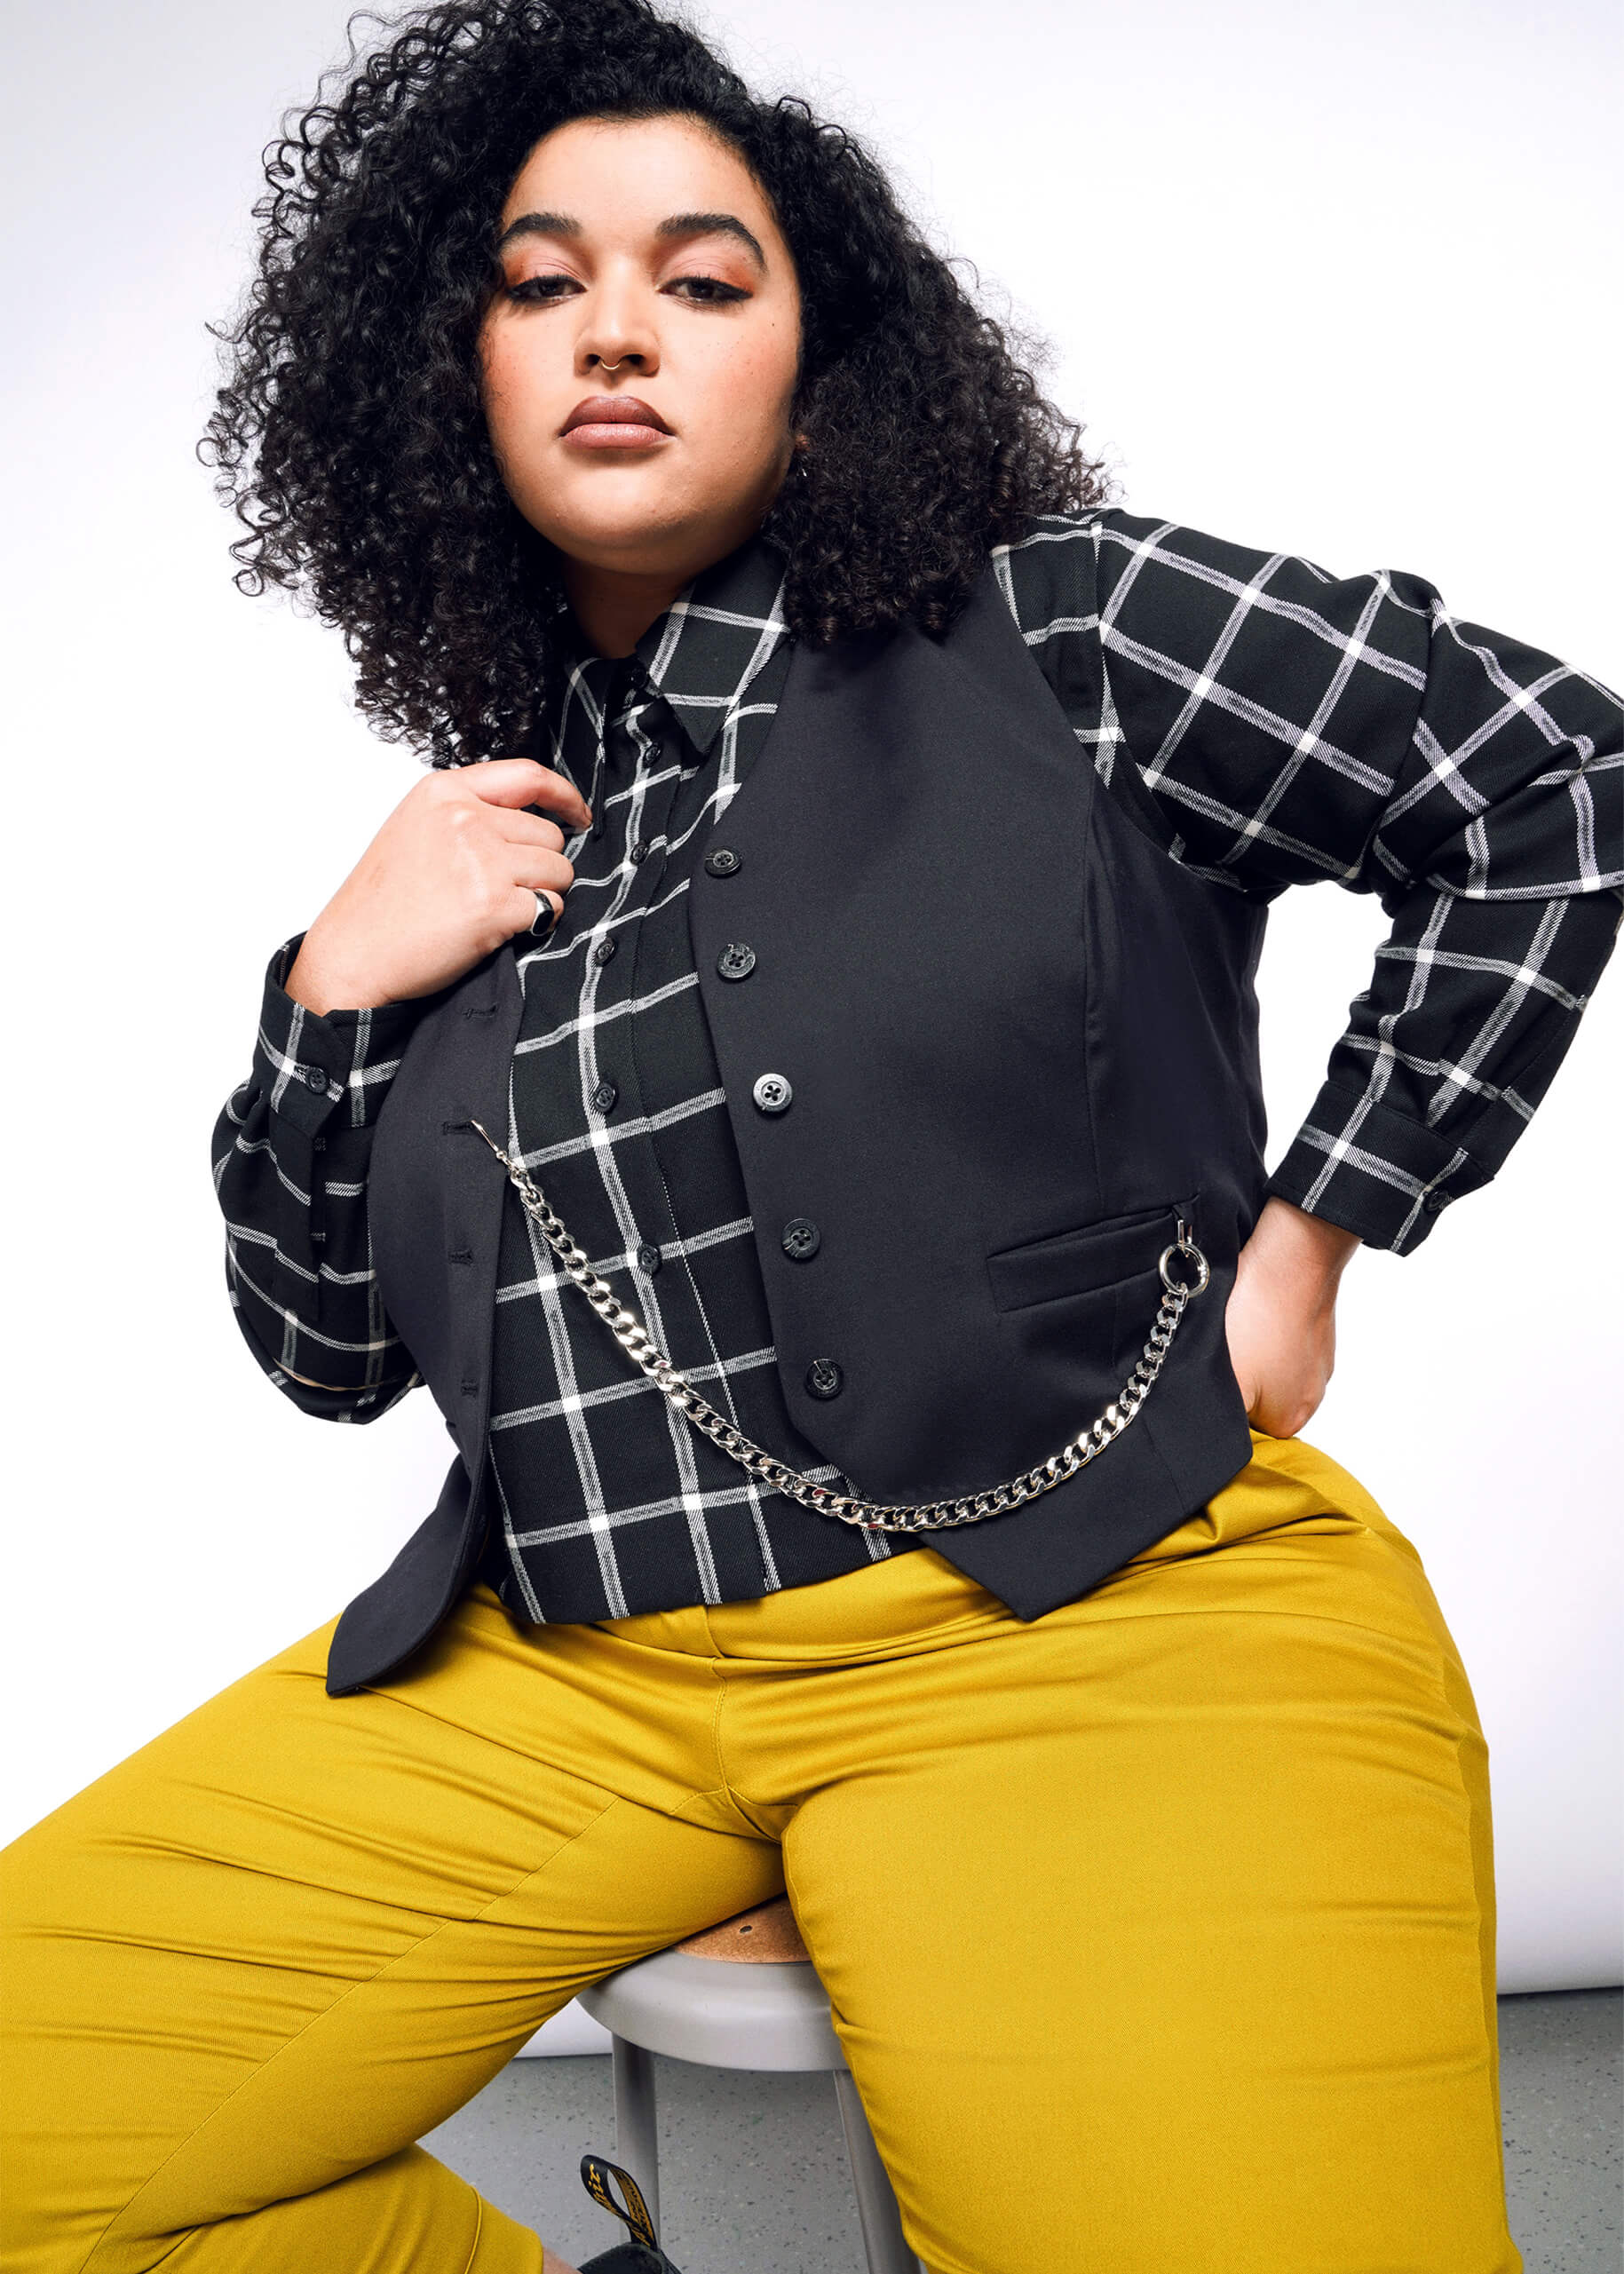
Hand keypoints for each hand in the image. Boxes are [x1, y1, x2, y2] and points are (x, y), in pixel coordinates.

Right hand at [285, 759, 590, 1013]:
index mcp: (443, 791)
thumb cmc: (382, 902)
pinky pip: (550, 906)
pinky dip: (536, 922)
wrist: (354, 953)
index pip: (527, 776)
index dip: (565, 797)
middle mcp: (464, 818)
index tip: (579, 816)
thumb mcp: (415, 828)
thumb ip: (466, 812)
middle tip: (500, 889)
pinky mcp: (494, 904)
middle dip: (539, 865)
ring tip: (495, 908)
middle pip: (549, 835)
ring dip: (540, 893)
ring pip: (558, 870)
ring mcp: (481, 860)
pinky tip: (499, 928)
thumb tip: (531, 820)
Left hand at [1223, 1197, 1359, 1438]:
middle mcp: (1311, 1397)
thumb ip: (1221, 1418)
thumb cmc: (1258, 1317)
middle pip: (1252, 1400)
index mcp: (1290, 1422)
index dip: (1217, 1404)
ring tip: (1233, 1329)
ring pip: (1263, 1367)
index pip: (1240, 1431)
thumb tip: (1210, 1440)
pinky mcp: (1313, 1328)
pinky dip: (1259, 1327)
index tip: (1204, 1378)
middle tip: (1215, 1351)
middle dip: (1230, 1378)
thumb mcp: (1229, 1382)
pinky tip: (1248, 1312)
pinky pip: (1275, 1338)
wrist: (1292, 1255)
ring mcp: (1316, 1360)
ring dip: (1244, 1351)